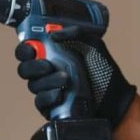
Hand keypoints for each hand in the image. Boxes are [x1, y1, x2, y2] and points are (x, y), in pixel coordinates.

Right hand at [15, 26, 135, 127]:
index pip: (27, 51)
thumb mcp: (93, 45)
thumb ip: (76, 33)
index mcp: (52, 54)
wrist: (115, 97)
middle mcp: (46, 72)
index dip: (24, 49)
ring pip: (33, 85)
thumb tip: (53, 34)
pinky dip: (48, 96)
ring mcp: (48, 90)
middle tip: (48, 65)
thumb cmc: (103, 70)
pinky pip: (40, 102)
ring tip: (65, 78)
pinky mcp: (51, 106)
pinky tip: (59, 94)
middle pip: (25, 69)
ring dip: (47, 81)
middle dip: (33, 66)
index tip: (32, 48)